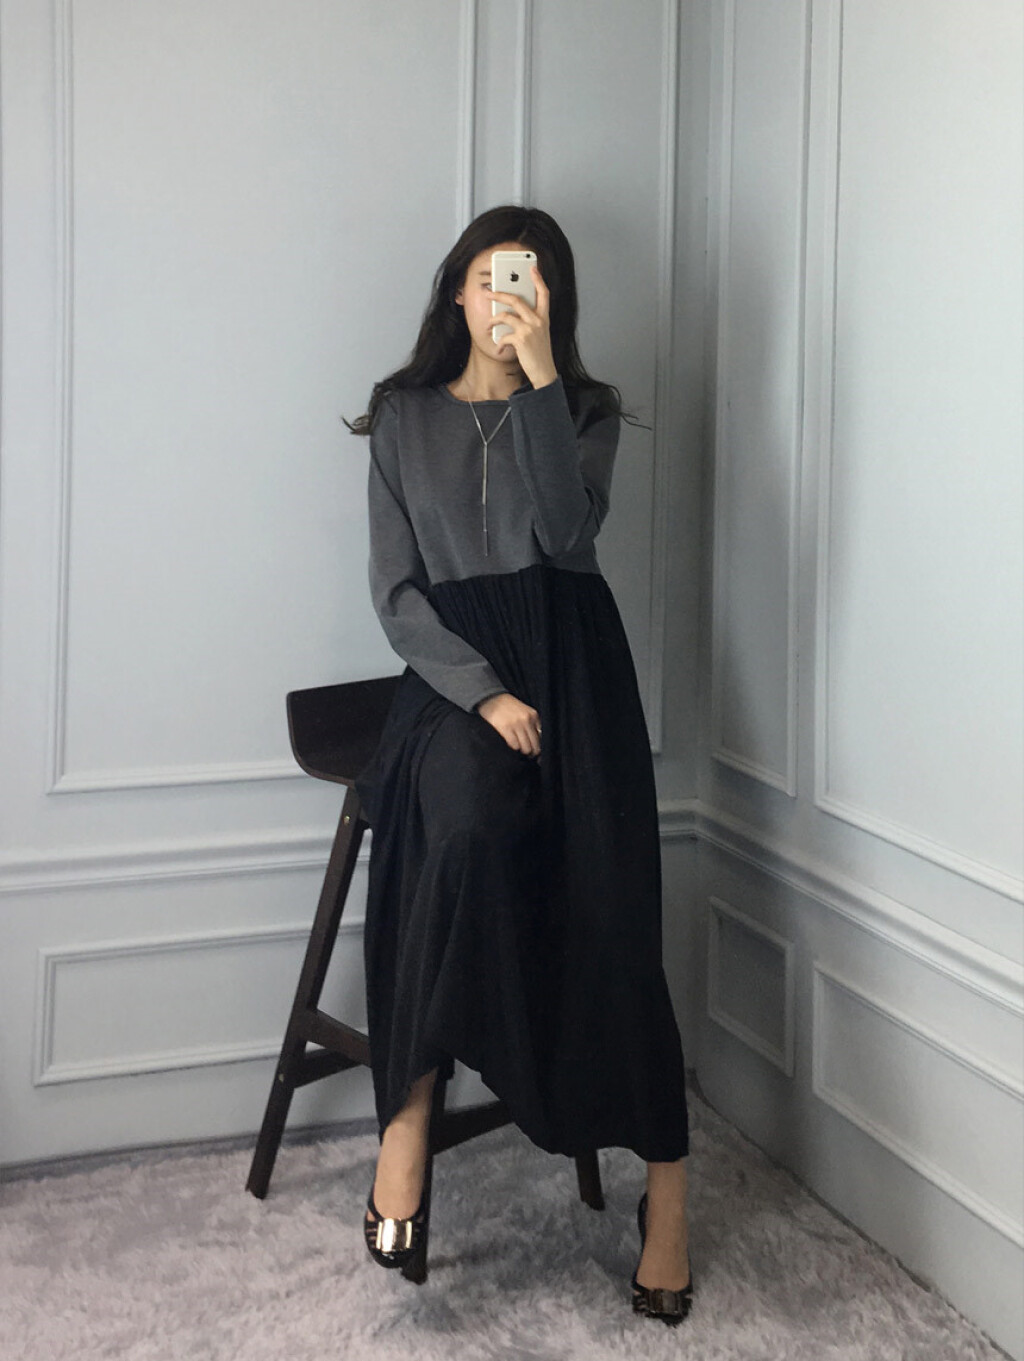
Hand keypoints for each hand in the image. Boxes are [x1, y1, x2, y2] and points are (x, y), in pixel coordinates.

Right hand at [475, 691, 541, 756]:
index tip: (536, 752)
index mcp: (533, 715)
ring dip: (522, 751)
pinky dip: (513, 747)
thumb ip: (532, 724)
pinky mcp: (505, 728)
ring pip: (525, 747)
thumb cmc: (507, 708)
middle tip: (527, 754)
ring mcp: (516, 724)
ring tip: (518, 749)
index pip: (542, 737)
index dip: (540, 747)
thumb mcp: (524, 712)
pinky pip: (514, 745)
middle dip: (532, 752)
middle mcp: (527, 720)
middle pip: (535, 745)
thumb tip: (537, 744)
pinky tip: (510, 744)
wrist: (491, 699)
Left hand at [490, 265, 557, 390]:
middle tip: (489, 293)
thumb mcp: (540, 334)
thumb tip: (512, 313)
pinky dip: (499, 343)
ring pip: (506, 315)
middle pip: (516, 299)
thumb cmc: (540, 354)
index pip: (544, 293)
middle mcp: (538, 321)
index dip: (538, 279)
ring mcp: (529, 330)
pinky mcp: (521, 340)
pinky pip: (504, 336)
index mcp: (544, 318)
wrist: (544, 373)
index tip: (533, 268)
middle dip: (499, 294)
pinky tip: (499, 349)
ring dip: (493, 320)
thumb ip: (531, 322)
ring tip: (488, 325)